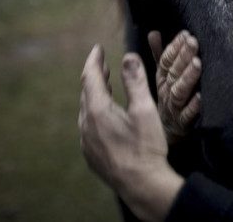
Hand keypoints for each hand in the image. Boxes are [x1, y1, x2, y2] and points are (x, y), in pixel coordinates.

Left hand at [79, 45, 182, 220]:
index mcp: (98, 111)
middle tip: (103, 65)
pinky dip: (95, 113)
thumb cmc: (146, 147)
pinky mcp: (91, 154)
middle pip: (86, 93)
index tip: (97, 48)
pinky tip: (106, 116)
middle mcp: (87, 125)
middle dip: (95, 76)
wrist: (142, 185)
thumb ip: (135, 81)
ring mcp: (87, 142)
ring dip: (95, 95)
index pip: (91, 77)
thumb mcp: (145, 109)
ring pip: (86, 111)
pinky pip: (88, 127)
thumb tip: (128, 56)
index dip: (94, 61)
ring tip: (106, 86)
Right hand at [148, 31, 201, 144]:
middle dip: (183, 57)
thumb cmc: (167, 99)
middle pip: (173, 73)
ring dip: (188, 77)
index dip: (174, 48)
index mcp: (162, 80)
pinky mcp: (183, 124)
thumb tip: (153, 32)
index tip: (185, 34)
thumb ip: (160, 55)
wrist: (166, 134)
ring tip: (197, 63)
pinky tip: (201, 96)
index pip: (165, 61)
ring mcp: (174, 108)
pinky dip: (194, 106)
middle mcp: (166, 92)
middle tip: (193, 42)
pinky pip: (188, 115)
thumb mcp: (162, 77)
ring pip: (179, 92)